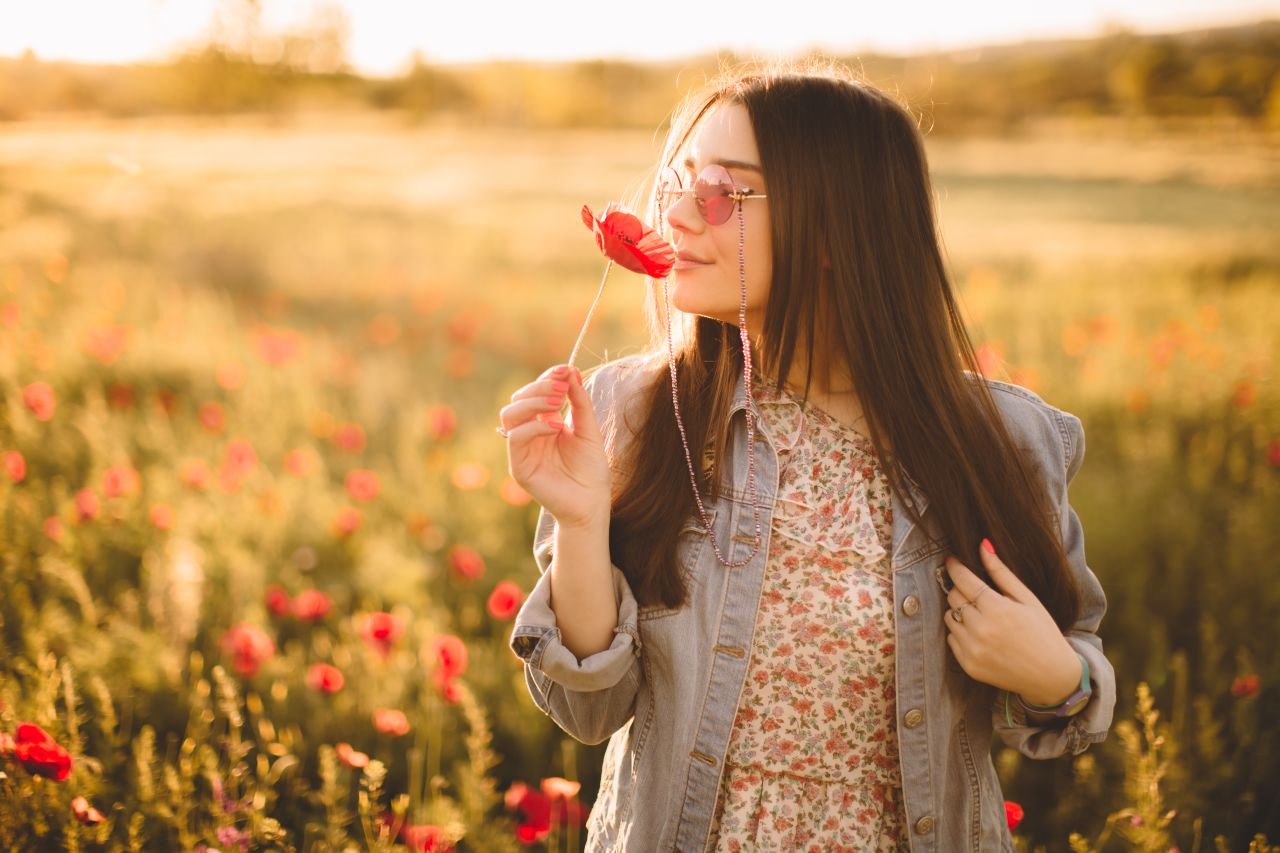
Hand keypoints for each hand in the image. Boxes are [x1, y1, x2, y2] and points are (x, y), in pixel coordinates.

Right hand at [499, 364, 610, 528]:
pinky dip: (535, 427)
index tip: (565, 369)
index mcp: (544, 424)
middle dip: (538, 388)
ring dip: (533, 403)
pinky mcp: (519, 467)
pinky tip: (558, 428)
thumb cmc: (591, 469)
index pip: (534, 393)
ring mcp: (521, 450)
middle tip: (562, 389)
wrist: (592, 502)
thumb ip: (580, 402)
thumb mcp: (588, 429)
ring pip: (509, 414)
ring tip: (559, 404)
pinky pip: (516, 438)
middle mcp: (529, 435)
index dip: (547, 378)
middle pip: (517, 400)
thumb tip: (572, 371)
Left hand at [942, 539, 1080, 705]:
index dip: (955, 567)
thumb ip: (1001, 572)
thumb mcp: (1028, 599)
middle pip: (953, 597)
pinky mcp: (968, 665)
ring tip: (983, 617)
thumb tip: (982, 545)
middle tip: (978, 594)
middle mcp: (981, 629)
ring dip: (960, 612)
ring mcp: (973, 649)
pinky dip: (961, 633)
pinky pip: (951, 639)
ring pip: (949, 616)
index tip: (951, 559)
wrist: (1052, 676)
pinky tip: (982, 636)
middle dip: (961, 590)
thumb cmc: (1043, 632)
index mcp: (997, 609)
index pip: (963, 580)